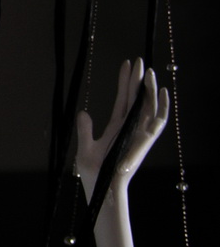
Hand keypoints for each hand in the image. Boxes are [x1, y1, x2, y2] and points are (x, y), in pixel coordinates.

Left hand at [76, 58, 168, 196]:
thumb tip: (84, 112)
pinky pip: (158, 121)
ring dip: (149, 89)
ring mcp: (138, 133)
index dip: (124, 82)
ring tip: (147, 71)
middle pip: (135, 98)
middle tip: (138, 60)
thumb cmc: (94, 173)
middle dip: (137, 79)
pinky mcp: (144, 140)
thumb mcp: (85, 148)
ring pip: (147, 106)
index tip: (126, 64)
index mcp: (116, 127)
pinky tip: (162, 91)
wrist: (102, 187)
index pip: (122, 99)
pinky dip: (162, 106)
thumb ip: (85, 130)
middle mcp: (130, 128)